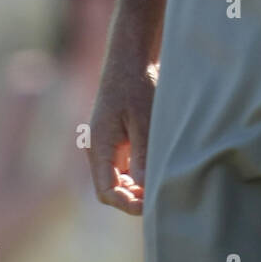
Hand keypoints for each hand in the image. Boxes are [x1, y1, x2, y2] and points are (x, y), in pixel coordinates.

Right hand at [85, 60, 157, 214]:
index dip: (127, 204)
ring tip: (161, 184)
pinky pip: (124, 164)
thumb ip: (143, 155)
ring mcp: (106, 143)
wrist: (132, 57)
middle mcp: (99, 148)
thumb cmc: (138, 85)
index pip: (107, 191)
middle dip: (132, 198)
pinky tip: (157, 167)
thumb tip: (144, 188)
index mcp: (100, 146)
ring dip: (136, 186)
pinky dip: (138, 172)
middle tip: (160, 197)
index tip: (150, 205)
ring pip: (118, 178)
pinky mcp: (116, 137)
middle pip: (111, 188)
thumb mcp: (145, 120)